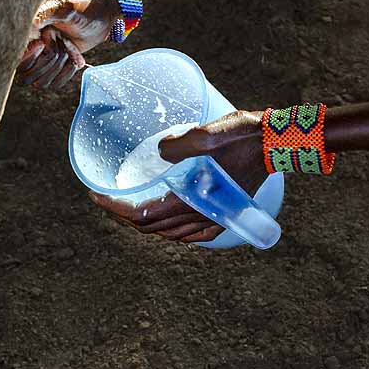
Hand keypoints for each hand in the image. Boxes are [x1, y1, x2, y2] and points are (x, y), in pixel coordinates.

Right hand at [16, 0, 121, 88]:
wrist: (102, 13)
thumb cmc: (83, 5)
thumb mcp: (64, 6)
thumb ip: (45, 13)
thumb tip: (29, 25)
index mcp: (25, 30)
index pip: (13, 56)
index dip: (28, 56)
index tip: (43, 44)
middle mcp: (28, 46)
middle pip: (26, 75)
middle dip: (48, 62)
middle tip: (62, 41)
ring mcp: (40, 58)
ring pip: (40, 82)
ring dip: (58, 68)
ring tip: (69, 47)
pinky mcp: (54, 67)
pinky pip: (52, 84)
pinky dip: (65, 74)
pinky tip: (74, 59)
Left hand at [90, 110, 267, 242]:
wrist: (273, 144)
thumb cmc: (243, 137)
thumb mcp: (209, 135)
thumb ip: (180, 144)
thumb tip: (158, 150)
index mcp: (193, 202)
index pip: (142, 215)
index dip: (114, 208)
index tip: (95, 195)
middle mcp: (200, 217)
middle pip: (150, 227)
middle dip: (123, 214)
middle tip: (106, 197)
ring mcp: (212, 220)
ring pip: (167, 232)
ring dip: (144, 222)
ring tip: (127, 205)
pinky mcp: (221, 215)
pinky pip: (188, 232)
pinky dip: (168, 228)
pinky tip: (163, 220)